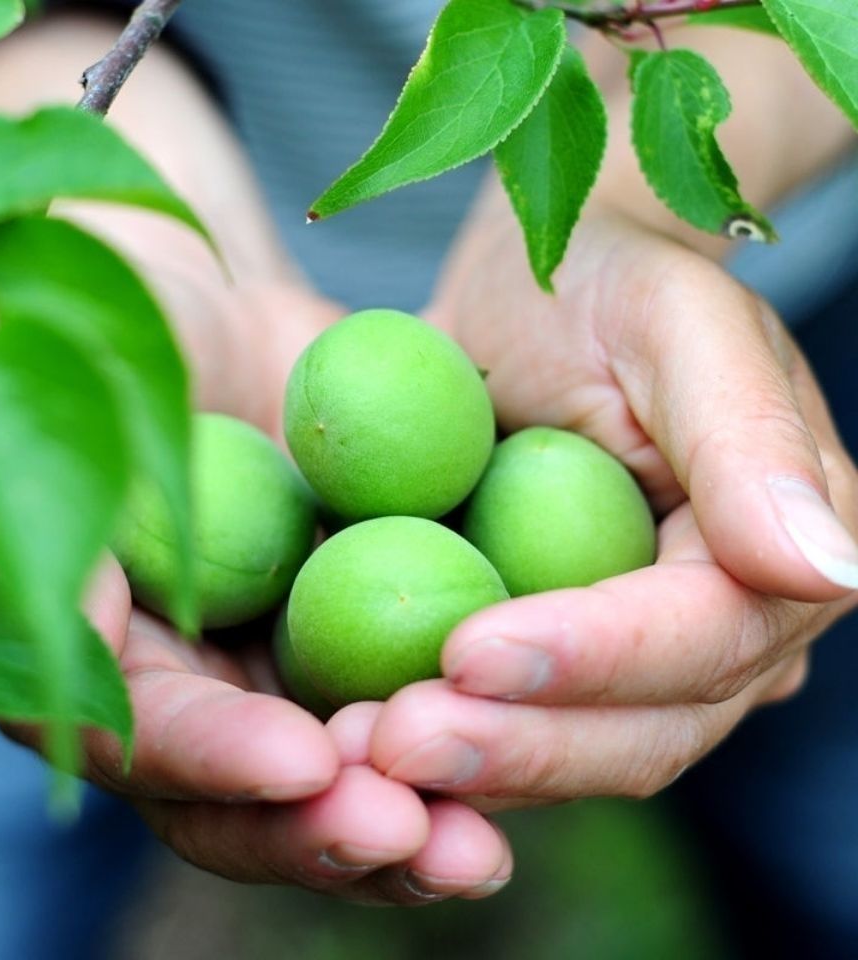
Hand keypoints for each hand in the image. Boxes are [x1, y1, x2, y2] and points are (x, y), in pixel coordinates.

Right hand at [0, 275, 511, 903]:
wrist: (208, 300)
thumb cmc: (118, 329)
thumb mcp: (74, 412)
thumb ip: (70, 530)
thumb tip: (81, 652)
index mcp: (93, 657)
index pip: (143, 736)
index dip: (217, 762)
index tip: (307, 762)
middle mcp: (184, 688)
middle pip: (244, 801)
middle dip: (326, 830)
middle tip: (415, 837)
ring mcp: (273, 669)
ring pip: (334, 779)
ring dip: (408, 819)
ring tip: (480, 849)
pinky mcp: (353, 636)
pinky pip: (404, 703)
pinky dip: (460, 746)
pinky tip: (524, 757)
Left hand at [356, 203, 857, 808]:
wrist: (536, 305)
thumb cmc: (607, 287)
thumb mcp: (677, 322)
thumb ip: (749, 436)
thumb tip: (825, 568)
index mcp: (781, 551)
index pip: (700, 636)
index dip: (590, 659)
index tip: (468, 654)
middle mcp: (729, 633)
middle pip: (640, 731)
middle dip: (518, 748)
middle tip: (395, 743)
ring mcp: (644, 664)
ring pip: (573, 753)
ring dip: (470, 770)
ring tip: (363, 752)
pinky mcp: (564, 666)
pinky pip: (511, 728)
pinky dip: (446, 744)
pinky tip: (363, 737)